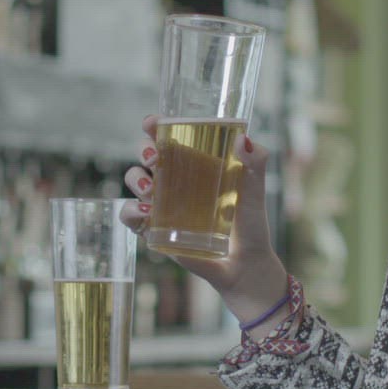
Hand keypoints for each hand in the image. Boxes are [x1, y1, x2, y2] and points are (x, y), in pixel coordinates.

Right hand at [121, 114, 289, 321]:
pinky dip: (131, 211)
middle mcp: (175, 182)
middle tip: (154, 157)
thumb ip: (255, 164)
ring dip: (135, 179)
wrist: (245, 266)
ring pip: (135, 183)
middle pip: (148, 157)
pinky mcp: (156, 231)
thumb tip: (244, 139)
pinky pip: (132, 218)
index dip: (156, 127)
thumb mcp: (255, 192)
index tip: (151, 122)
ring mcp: (163, 206)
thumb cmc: (251, 226)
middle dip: (144, 151)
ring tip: (150, 189)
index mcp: (196, 166)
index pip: (170, 139)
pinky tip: (145, 213)